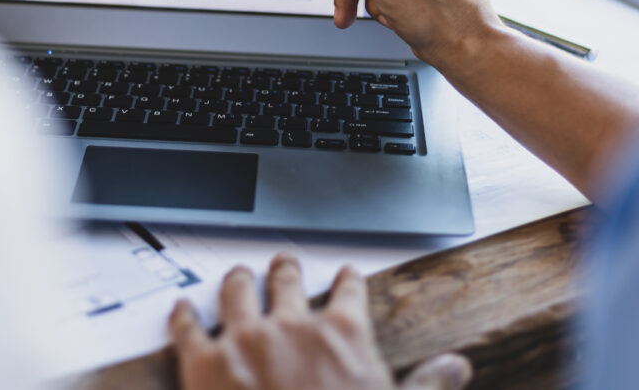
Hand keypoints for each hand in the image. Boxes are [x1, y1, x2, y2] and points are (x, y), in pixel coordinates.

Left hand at [169, 253, 471, 389]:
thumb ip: (428, 385)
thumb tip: (458, 366)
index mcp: (342, 335)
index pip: (349, 292)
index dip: (348, 281)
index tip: (346, 274)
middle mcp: (292, 324)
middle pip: (287, 280)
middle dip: (286, 269)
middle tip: (284, 262)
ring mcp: (244, 339)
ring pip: (238, 291)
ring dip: (239, 280)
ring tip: (239, 274)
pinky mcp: (202, 364)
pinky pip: (187, 328)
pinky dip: (182, 316)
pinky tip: (181, 309)